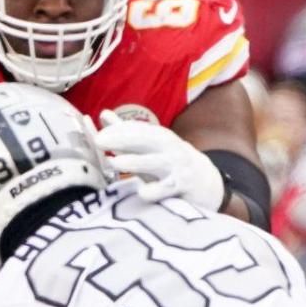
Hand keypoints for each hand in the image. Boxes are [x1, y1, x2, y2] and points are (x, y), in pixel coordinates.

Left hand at [95, 111, 225, 209]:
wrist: (206, 182)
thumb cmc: (169, 163)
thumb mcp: (150, 147)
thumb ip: (126, 133)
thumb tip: (104, 114)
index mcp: (161, 137)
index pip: (139, 130)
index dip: (119, 131)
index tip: (99, 135)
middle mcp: (171, 149)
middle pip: (148, 140)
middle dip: (124, 138)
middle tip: (99, 141)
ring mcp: (178, 168)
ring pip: (157, 163)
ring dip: (136, 161)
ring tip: (114, 162)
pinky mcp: (183, 187)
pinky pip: (167, 188)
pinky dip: (155, 190)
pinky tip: (141, 192)